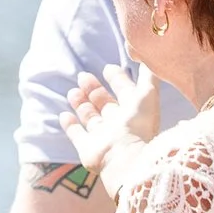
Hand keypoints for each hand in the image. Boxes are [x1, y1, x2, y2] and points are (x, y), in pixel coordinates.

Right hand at [63, 62, 157, 185]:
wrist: (124, 157)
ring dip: (81, 103)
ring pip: (90, 117)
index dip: (118, 79)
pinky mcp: (87, 149)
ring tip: (73, 91)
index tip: (108, 68)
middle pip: (105, 104)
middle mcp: (118, 125)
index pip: (125, 92)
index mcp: (135, 112)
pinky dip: (70, 125)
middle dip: (94, 89)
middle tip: (83, 76)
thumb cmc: (139, 125)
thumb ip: (148, 74)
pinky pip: (76, 135)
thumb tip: (147, 55)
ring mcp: (102, 137)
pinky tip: (64, 114)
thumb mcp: (148, 94)